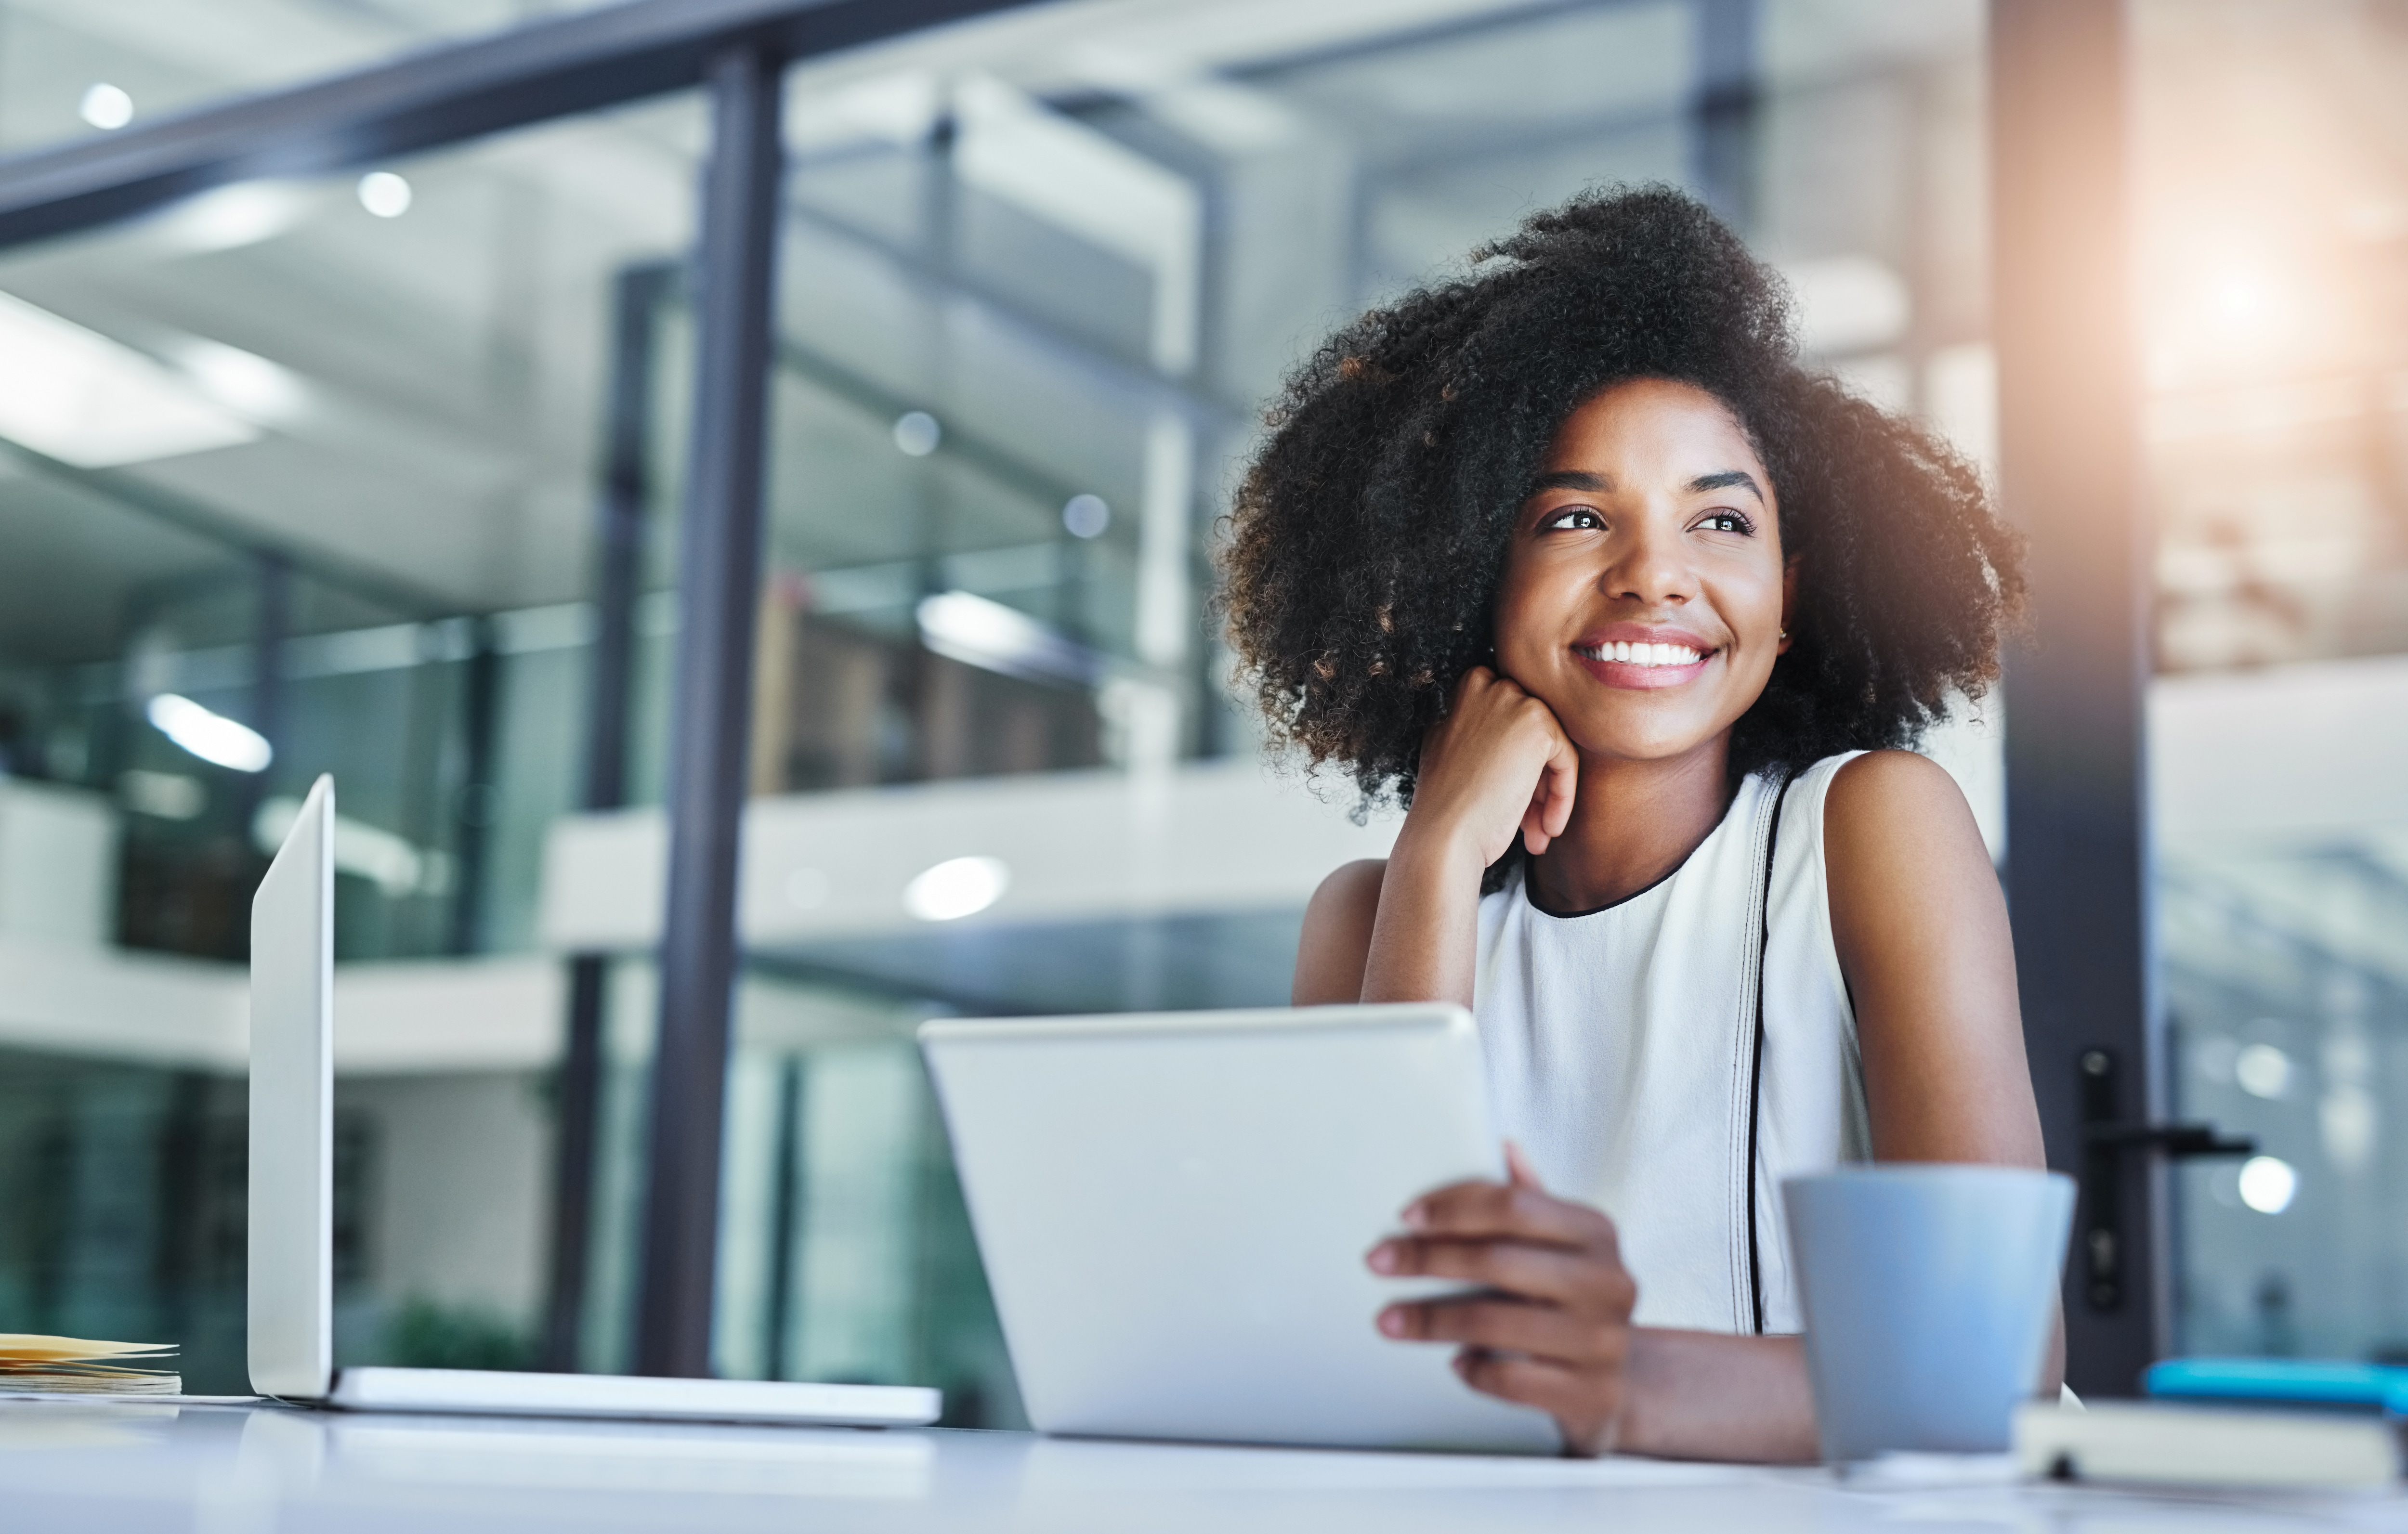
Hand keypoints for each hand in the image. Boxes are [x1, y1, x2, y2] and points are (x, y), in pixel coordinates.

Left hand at [1365, 1144, 1637, 1455]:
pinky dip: (1473, 1370)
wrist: (1619, 1385)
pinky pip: (1511, 1380)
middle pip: (1498, 1260)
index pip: (1515, 1205)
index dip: (1454, 1208)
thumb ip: (1533, 1201)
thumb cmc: (1573, 1303)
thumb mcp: (1563, 1247)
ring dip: (1431, 1320)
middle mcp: (1608, 1282)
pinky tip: (1455, 1362)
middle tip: (1377, 1262)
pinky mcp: (1591, 1395)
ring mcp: (1603, 1341)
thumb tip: (1505, 1147)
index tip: (1405, 1218)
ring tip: (1388, 1320)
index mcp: (1596, 1232)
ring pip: (1496, 1323)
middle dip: (1428, 1259)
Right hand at [1402, 667, 1578, 868]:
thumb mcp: (1453, 751)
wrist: (1443, 835)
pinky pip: (1566, 760)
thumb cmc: (1445, 807)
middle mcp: (1488, 684)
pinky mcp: (1538, 724)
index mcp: (1464, 688)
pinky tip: (1546, 829)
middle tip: (1529, 823)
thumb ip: (1481, 731)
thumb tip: (1517, 740)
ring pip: (1552, 748)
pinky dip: (1562, 797)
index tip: (1512, 800)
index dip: (1515, 765)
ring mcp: (1513, 700)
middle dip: (1534, 781)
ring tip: (1537, 834)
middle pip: (1532, 733)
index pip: (1511, 721)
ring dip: (1547, 795)